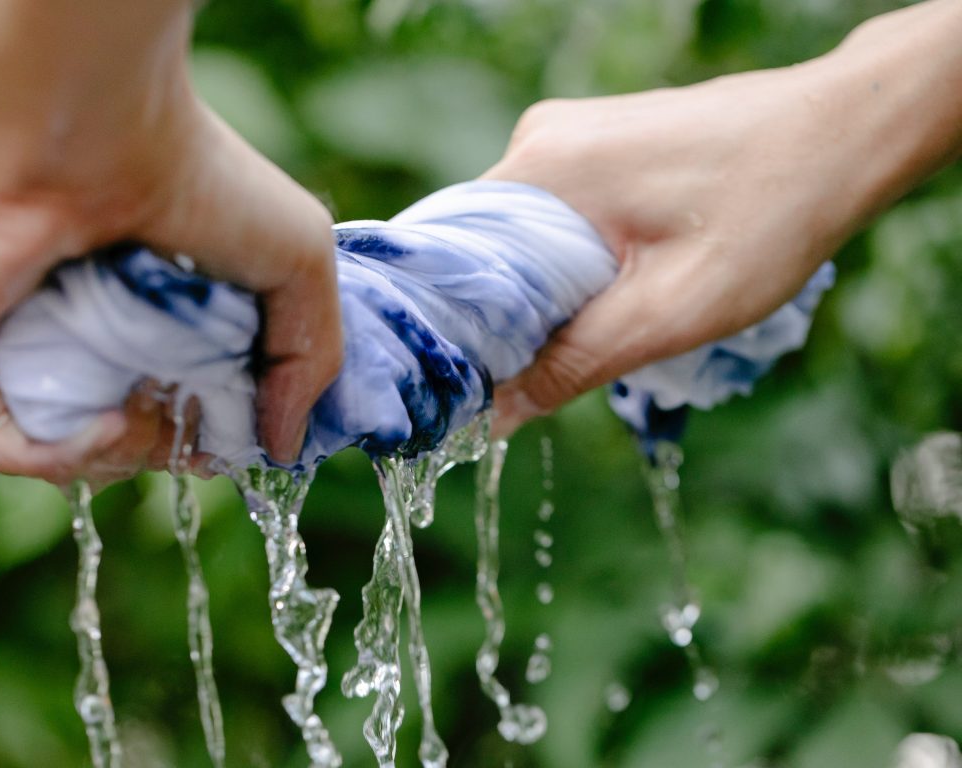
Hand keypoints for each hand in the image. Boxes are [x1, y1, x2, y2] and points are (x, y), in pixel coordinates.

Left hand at [0, 0, 341, 484]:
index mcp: (142, 306)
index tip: (235, 435)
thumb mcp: (299, 265)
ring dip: (125, 458)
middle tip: (188, 415)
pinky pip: (7, 443)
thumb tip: (282, 449)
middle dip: (168, 448)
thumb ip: (308, 362)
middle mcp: (74, 326)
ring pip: (62, 449)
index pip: (170, 404)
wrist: (88, 125)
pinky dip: (65, 457)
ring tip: (147, 410)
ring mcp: (10, 340)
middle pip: (121, 437)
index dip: (207, 438)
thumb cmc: (198, 178)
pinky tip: (112, 424)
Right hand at [484, 0, 961, 435]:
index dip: (462, 328)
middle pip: (486, 248)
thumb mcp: (669, 312)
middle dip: (512, 311)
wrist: (846, 133)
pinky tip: (618, 280)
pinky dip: (572, 256)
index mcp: (542, 167)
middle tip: (553, 363)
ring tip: (602, 318)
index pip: (454, 260)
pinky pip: (555, 211)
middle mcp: (541, 138)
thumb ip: (574, 364)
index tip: (478, 380)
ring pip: (522, 234)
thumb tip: (495, 417)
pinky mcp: (599, 140)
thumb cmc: (769, 216)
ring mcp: (570, 133)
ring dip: (548, 286)